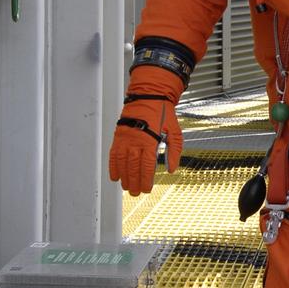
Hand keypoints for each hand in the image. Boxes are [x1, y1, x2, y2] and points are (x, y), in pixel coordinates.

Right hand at [108, 67, 182, 194]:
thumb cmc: (163, 112)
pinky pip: (114, 154)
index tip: (147, 189)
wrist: (149, 95)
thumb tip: (171, 169)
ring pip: (122, 163)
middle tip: (136, 193)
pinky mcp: (119, 136)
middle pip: (133, 167)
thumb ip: (174, 151)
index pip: (147, 166)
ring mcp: (125, 139)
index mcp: (151, 141)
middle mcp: (136, 142)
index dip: (146, 180)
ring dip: (124, 177)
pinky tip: (115, 176)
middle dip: (135, 182)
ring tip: (126, 187)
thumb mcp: (175, 131)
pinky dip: (113, 166)